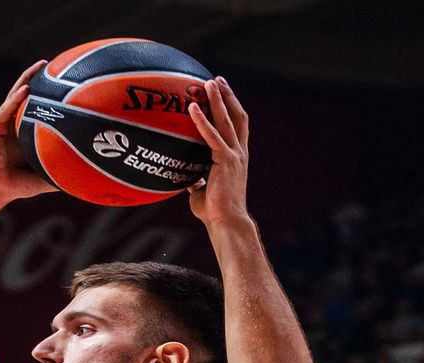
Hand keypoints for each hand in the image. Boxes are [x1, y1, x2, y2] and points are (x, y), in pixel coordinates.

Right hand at [0, 61, 57, 202]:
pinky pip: (6, 109)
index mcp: (27, 133)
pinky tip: (26, 89)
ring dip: (27, 79)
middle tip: (55, 65)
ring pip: (16, 96)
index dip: (51, 96)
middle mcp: (16, 124)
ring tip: (40, 66)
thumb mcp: (43, 179)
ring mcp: (5, 123)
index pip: (41, 108)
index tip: (67, 83)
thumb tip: (84, 180)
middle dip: (41, 79)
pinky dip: (16, 99)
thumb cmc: (16, 186)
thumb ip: (60, 174)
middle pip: (30, 96)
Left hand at [185, 77, 251, 227]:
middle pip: (237, 117)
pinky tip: (192, 107)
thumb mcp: (202, 190)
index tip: (222, 93)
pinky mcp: (225, 161)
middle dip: (228, 96)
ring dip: (218, 100)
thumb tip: (185, 177)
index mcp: (236, 157)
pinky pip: (212, 136)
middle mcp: (239, 152)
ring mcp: (234, 155)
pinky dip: (202, 120)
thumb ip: (197, 179)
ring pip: (228, 121)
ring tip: (209, 83)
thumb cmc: (214, 211)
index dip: (231, 108)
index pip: (237, 127)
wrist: (226, 222)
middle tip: (216, 80)